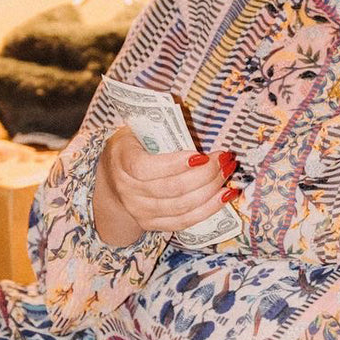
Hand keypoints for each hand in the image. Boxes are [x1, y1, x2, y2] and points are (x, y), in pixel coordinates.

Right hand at [93, 127, 237, 246]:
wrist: (111, 180)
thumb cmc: (133, 147)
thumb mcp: (137, 130)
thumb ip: (159, 127)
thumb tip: (194, 116)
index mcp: (122, 161)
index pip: (145, 168)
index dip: (175, 164)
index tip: (201, 156)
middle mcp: (127, 190)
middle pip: (171, 188)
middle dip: (205, 174)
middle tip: (225, 159)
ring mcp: (139, 211)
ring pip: (181, 206)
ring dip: (211, 190)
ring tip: (228, 173)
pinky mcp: (152, 224)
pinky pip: (184, 222)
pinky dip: (208, 209)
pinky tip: (225, 196)